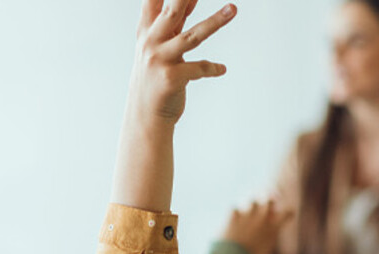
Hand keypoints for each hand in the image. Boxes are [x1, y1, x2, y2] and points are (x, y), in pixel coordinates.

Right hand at [128, 0, 235, 124]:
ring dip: (215, 22)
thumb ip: (174, 21)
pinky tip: (222, 69)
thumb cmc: (156, 76)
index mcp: (147, 31)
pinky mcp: (171, 79)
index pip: (154, 1)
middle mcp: (151, 43)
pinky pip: (200, 68)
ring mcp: (160, 60)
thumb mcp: (159, 46)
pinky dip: (213, 67)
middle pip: (172, 10)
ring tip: (233, 8)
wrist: (145, 117)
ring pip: (191, 36)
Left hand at [223, 200, 291, 253]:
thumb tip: (267, 234)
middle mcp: (263, 218)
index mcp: (274, 228)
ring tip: (248, 215)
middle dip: (269, 203)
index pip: (287, 212)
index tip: (286, 215)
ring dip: (251, 207)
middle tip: (265, 208)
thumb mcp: (265, 251)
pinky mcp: (234, 216)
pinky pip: (235, 208)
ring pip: (253, 201)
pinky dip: (235, 214)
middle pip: (270, 201)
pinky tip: (233, 219)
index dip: (287, 213)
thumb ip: (268, 238)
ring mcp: (248, 215)